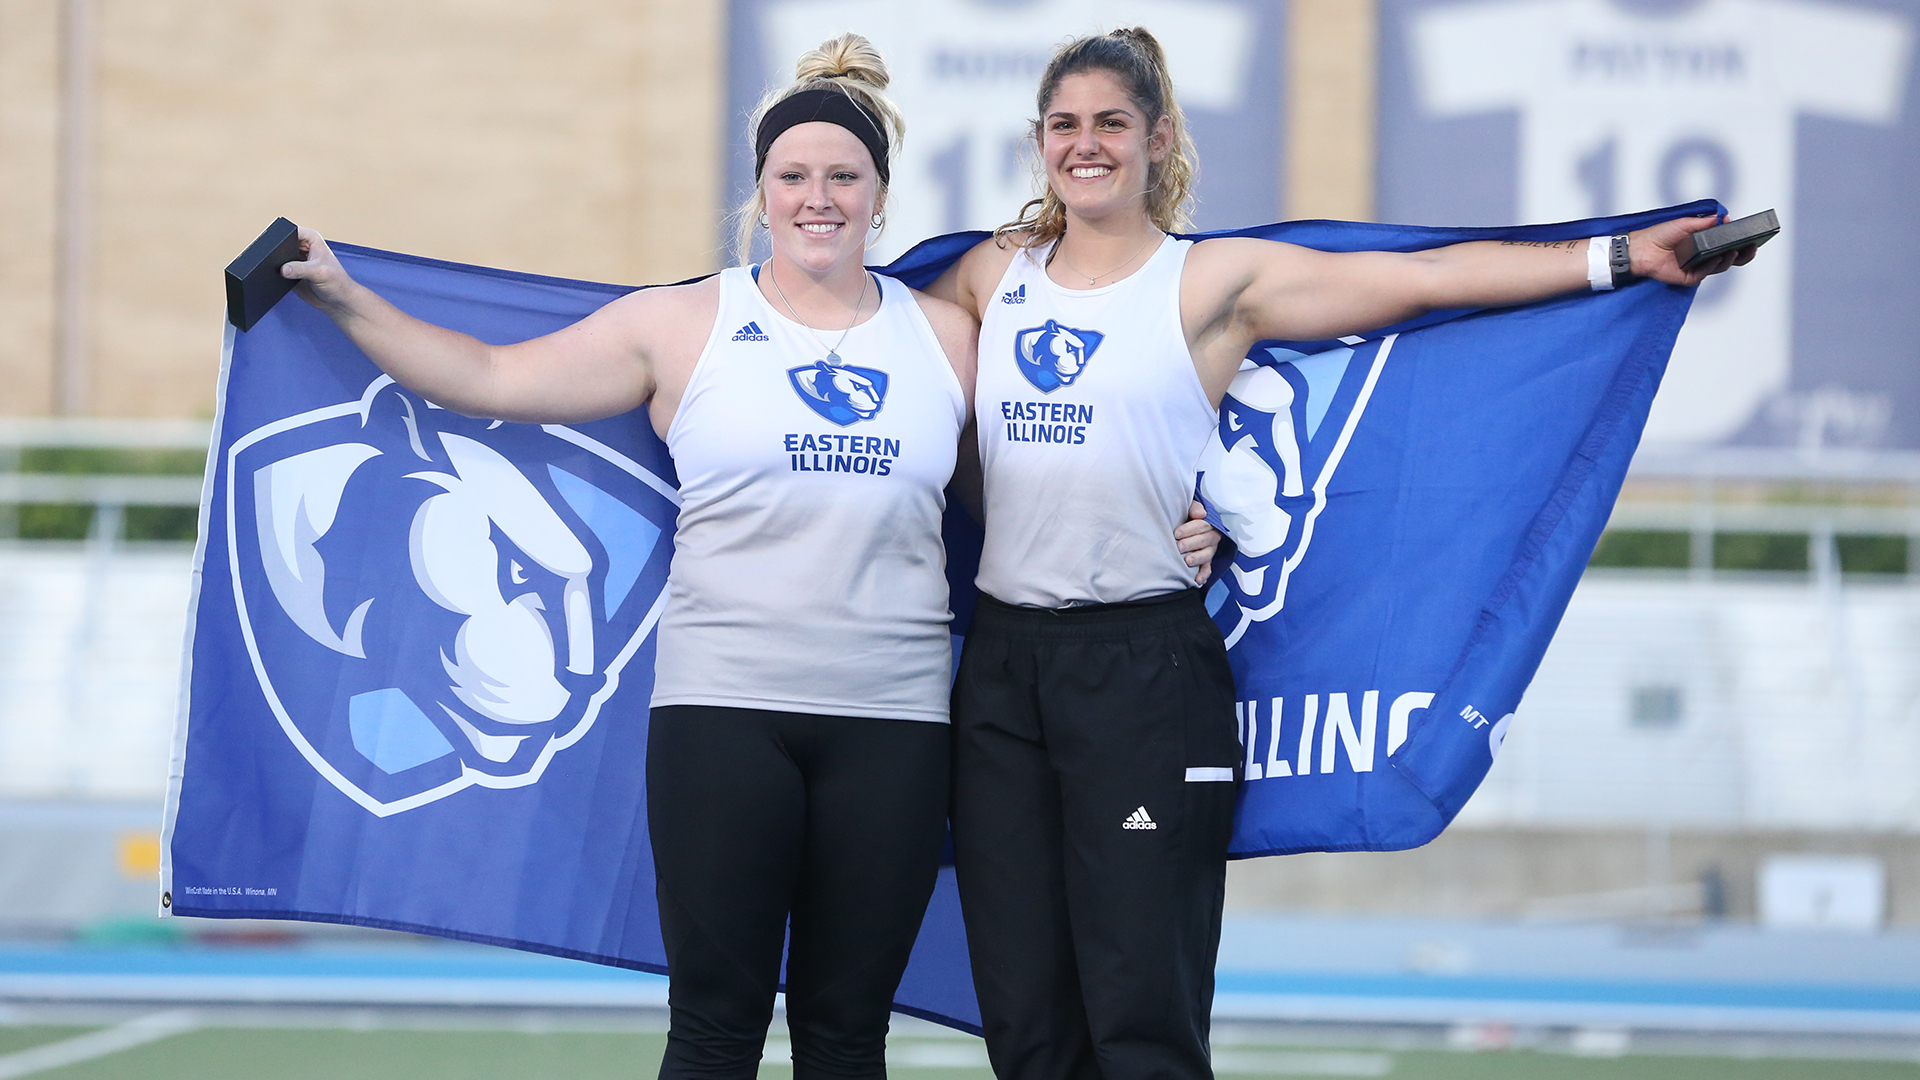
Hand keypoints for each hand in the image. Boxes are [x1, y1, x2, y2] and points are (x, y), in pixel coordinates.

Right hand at [280, 227, 362, 311]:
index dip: (282, 236)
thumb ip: (300, 269)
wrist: (338, 301)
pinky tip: (283, 280)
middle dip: (278, 253)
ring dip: (278, 265)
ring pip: (279, 258)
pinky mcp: (291, 273)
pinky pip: (279, 271)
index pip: (291, 230)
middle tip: (284, 264)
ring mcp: (296, 260)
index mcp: (311, 239)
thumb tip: (283, 269)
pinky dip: (278, 275)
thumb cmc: (338, 283)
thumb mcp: (319, 273)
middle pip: (281, 244)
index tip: (277, 246)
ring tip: (286, 273)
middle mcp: (302, 247)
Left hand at [1176, 499, 1220, 585]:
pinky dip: (1204, 574)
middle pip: (1204, 540)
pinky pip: (1208, 568)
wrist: (1183, 526)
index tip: (1176, 534)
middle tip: (1178, 547)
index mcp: (1208, 523)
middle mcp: (1212, 537)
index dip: (1190, 529)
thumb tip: (1200, 514)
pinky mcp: (1206, 561)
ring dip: (1198, 558)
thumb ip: (1193, 508)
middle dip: (1191, 544)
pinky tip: (1197, 580)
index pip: (1203, 525)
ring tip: (1187, 561)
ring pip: (1207, 554)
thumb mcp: (1188, 508)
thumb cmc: (1185, 517)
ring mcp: (1210, 550)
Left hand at [1627, 214, 1758, 286]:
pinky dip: (1712, 264)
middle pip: (1731, 258)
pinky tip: (1715, 258)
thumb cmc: (1660, 235)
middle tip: (1753, 247)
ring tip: (1735, 250)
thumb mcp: (1685, 223)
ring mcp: (1698, 268)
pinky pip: (1706, 272)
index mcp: (1706, 243)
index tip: (1752, 234)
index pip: (1729, 243)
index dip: (1741, 240)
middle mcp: (1704, 257)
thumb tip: (1724, 218)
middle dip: (1744, 254)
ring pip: (1721, 266)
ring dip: (1730, 258)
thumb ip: (1705, 222)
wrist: (1642, 248)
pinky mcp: (1690, 278)